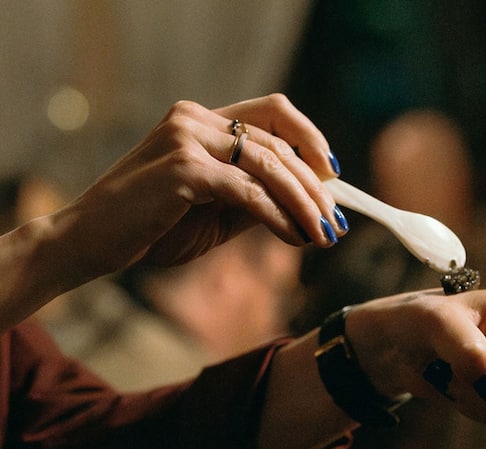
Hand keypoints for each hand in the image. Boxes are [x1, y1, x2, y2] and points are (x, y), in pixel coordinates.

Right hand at [46, 94, 346, 288]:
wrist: (93, 242)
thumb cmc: (151, 228)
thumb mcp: (214, 213)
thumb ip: (253, 201)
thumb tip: (302, 207)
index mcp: (202, 121)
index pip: (272, 113)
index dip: (310, 139)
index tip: (332, 176)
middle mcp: (196, 119)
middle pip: (278, 141)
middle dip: (314, 186)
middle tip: (336, 222)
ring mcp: (188, 138)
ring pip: (270, 165)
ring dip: (304, 203)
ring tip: (324, 235)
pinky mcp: (183, 169)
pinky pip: (248, 191)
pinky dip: (277, 215)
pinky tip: (294, 237)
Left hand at [346, 285, 485, 428]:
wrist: (406, 346)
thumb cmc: (422, 322)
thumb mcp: (436, 324)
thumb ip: (466, 350)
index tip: (462, 344)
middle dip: (480, 384)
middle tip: (453, 361)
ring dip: (474, 398)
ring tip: (455, 372)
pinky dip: (476, 409)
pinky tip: (462, 386)